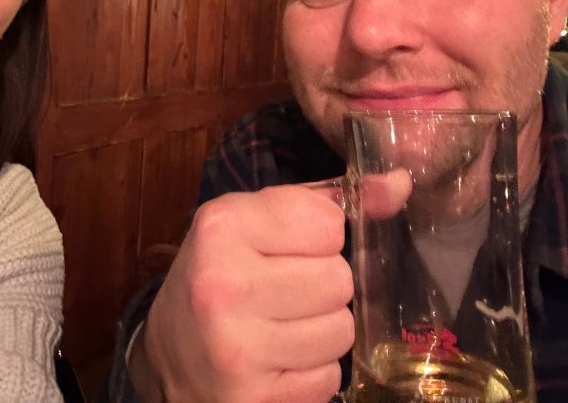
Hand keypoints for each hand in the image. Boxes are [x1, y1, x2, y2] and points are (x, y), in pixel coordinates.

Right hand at [133, 185, 354, 402]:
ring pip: (341, 330)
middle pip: (339, 279)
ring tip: (284, 324)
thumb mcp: (252, 222)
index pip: (327, 222)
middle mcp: (225, 283)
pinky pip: (329, 377)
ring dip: (323, 329)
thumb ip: (324, 201)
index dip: (319, 236)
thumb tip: (400, 185)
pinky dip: (313, 370)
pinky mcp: (252, 397)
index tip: (288, 247)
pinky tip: (280, 359)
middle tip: (286, 290)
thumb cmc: (217, 276)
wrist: (166, 355)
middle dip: (323, 285)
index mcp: (223, 226)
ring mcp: (237, 346)